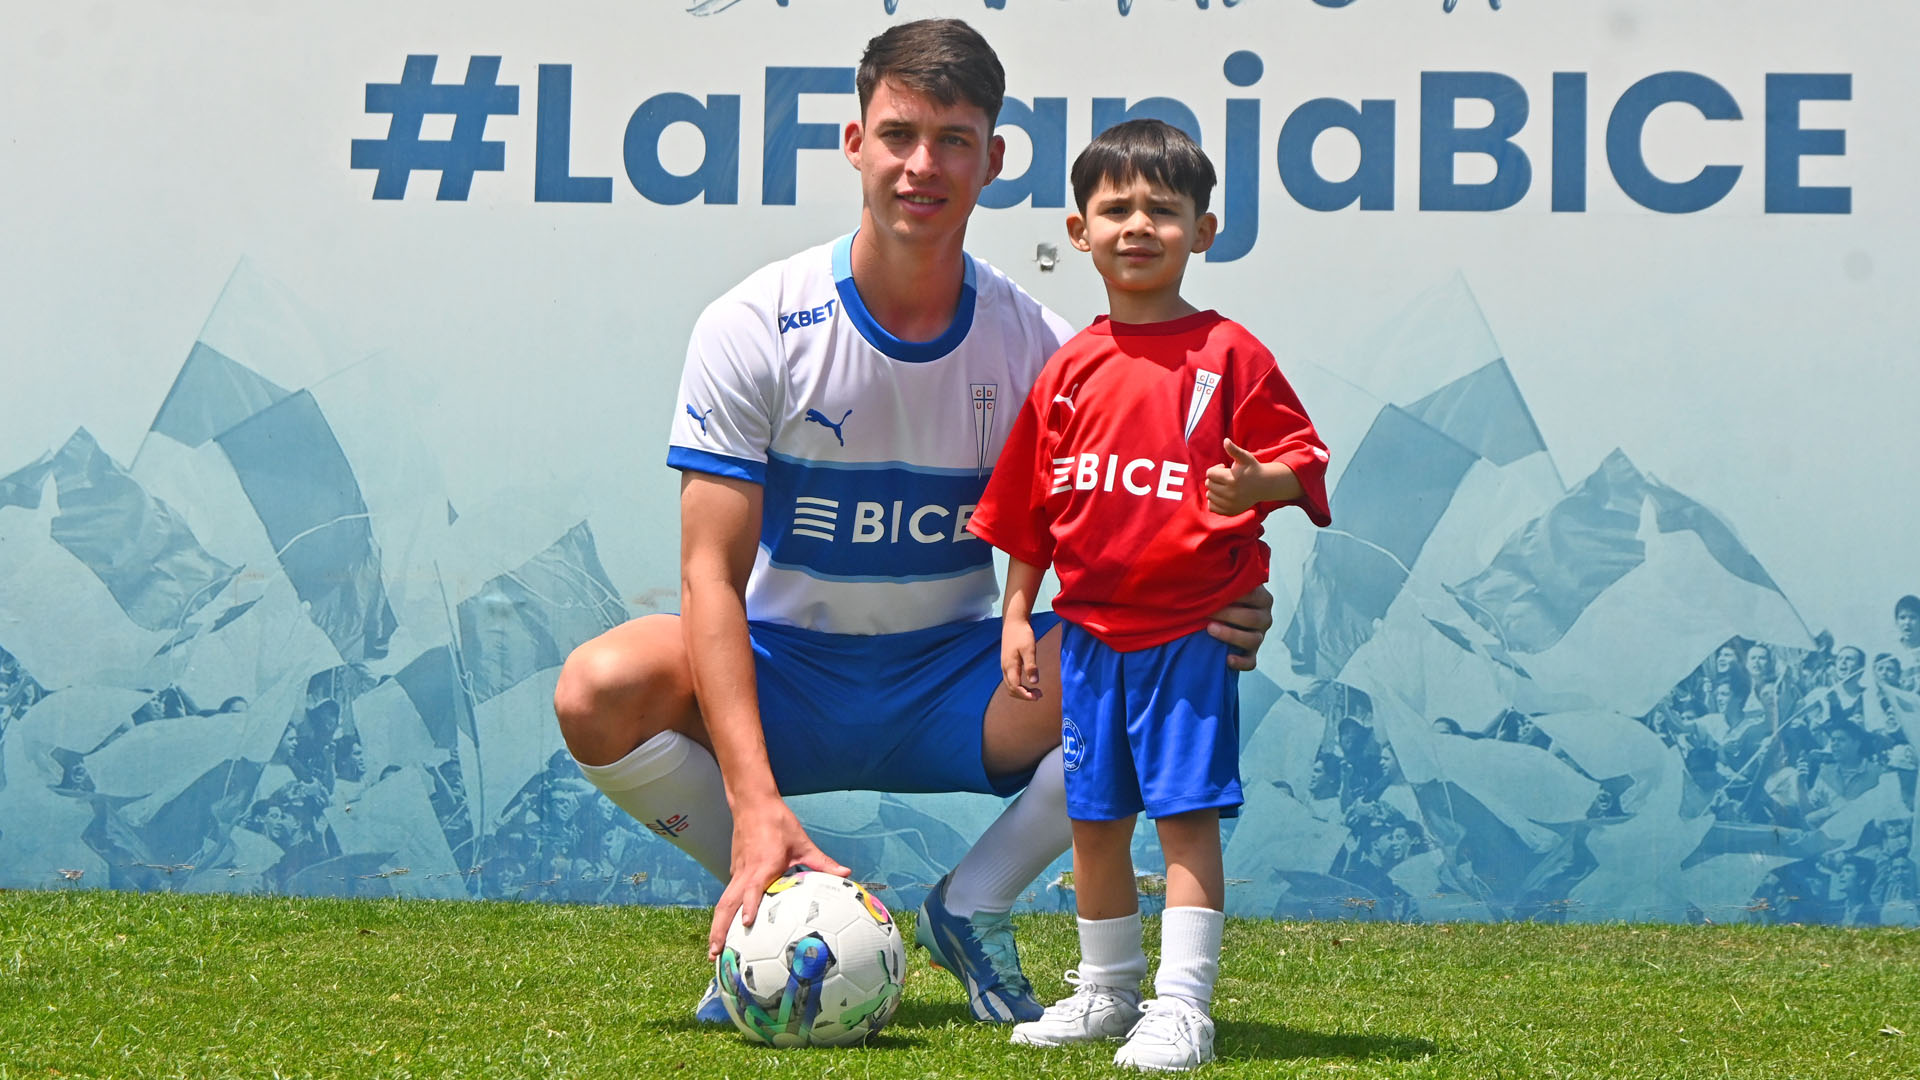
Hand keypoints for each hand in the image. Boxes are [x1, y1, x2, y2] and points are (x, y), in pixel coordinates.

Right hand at [708, 800, 850, 957]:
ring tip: (714, 951)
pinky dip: (723, 914)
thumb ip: (823, 863)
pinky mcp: (734, 871)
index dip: (748, 905)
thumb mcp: (803, 843)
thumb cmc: (779, 823)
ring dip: (716, 926)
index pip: (752, 888)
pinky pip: (727, 895)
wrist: (753, 804)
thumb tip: (846, 874)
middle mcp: (745, 872)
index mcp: (763, 865)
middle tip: (716, 954)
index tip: (747, 923)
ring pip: (723, 902)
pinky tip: (726, 930)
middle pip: (726, 904)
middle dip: (719, 930)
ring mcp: (736, 872)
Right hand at [1002, 621, 1041, 699]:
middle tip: (1039, 695)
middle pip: (1011, 689)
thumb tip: (1034, 682)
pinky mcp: (1007, 663)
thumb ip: (1031, 666)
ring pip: (1010, 685)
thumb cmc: (1022, 634)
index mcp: (1010, 666)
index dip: (1025, 695)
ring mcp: (1005, 666)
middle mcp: (1005, 668)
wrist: (1014, 622)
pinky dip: (1019, 686)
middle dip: (1024, 696)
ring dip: (1022, 691)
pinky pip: (1011, 680)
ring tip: (1035, 691)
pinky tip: (1028, 683)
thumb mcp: (1029, 649)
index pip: (1015, 687)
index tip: (1037, 697)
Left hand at [1205, 438, 1266, 515]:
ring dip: (1214, 490)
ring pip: (1209, 495)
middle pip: (1208, 484)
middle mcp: (1231, 493)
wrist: (1264, 485)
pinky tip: (1222, 496)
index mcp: (1232, 478)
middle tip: (1225, 477)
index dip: (1216, 469)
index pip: (1210, 474)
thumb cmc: (1252, 468)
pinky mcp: (1230, 511)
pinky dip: (1214, 501)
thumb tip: (1225, 441)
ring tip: (1225, 486)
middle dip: (1214, 479)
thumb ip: (1234, 450)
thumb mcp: (1245, 457)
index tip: (1224, 468)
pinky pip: (1212, 507)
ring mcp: (1230, 504)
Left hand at [1206, 582, 1272, 670]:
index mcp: (1263, 598)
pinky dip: (1240, 662)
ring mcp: (1260, 636)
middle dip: (1227, 615)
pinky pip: (1251, 662)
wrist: (1220, 618)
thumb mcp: (1227, 585)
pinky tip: (1227, 659)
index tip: (1212, 592)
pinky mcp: (1252, 653)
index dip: (1233, 594)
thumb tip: (1213, 563)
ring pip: (1253, 640)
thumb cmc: (1221, 597)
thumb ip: (1227, 578)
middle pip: (1252, 618)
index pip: (1253, 595)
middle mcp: (1265, 617)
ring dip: (1231, 635)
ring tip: (1210, 629)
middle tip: (1206, 611)